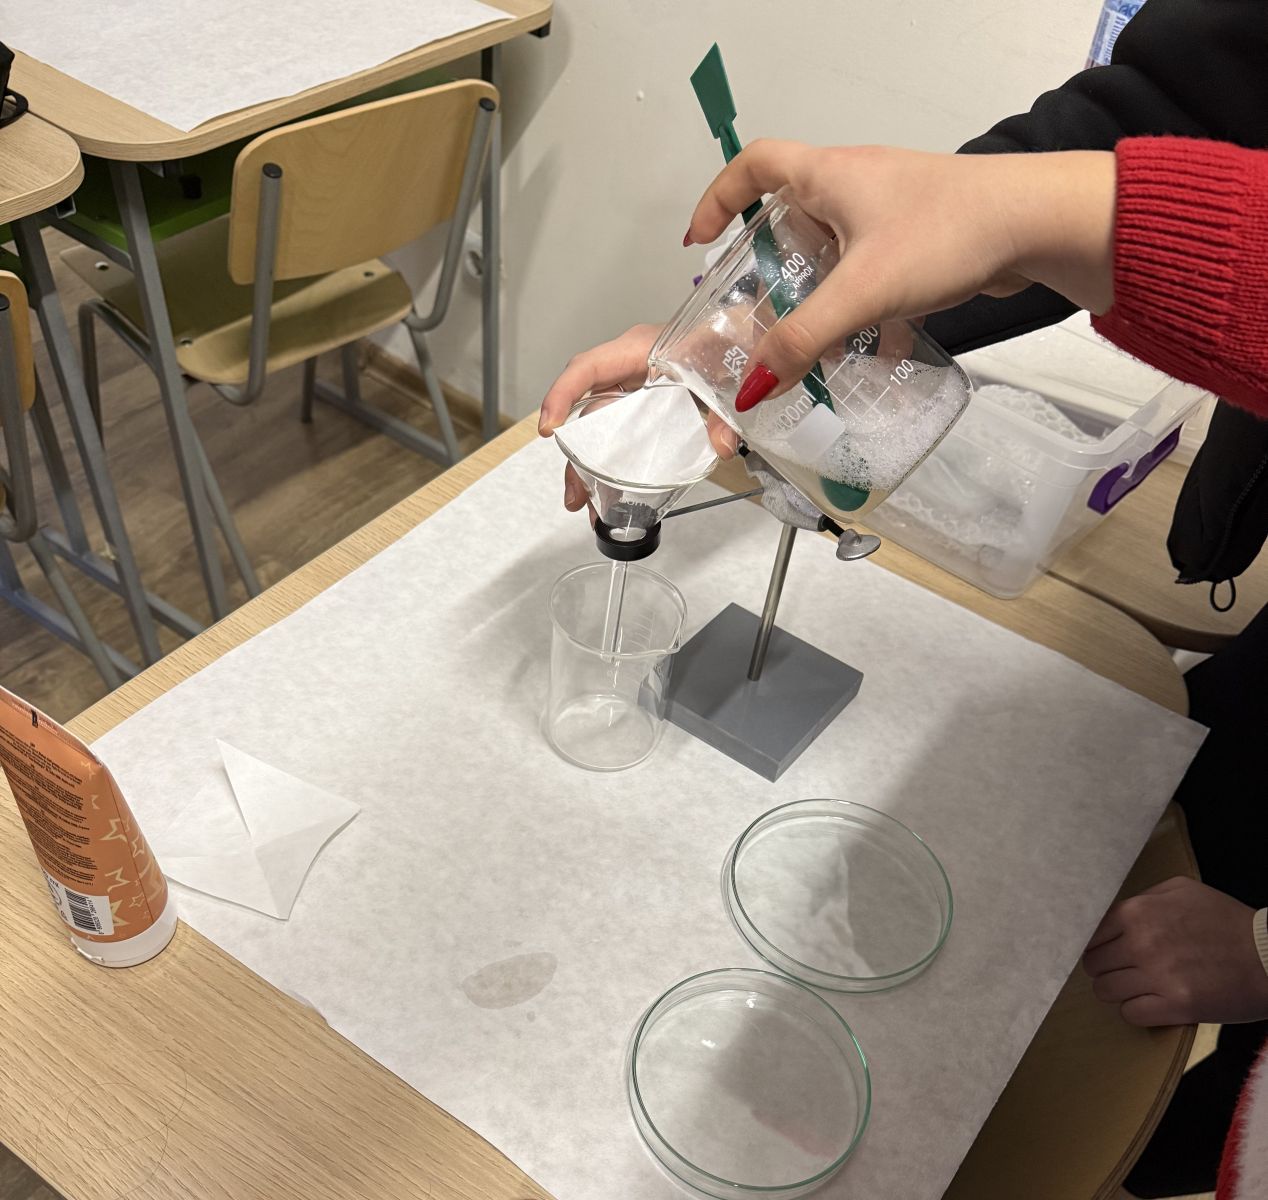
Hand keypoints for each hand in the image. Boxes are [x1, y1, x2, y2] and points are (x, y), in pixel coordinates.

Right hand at [538, 324, 737, 514]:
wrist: (751, 332)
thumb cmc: (731, 332)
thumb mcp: (729, 360)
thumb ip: (725, 404)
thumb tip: (720, 445)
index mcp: (642, 348)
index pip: (589, 368)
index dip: (563, 395)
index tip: (551, 428)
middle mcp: (632, 369)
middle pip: (591, 411)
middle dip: (577, 454)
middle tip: (575, 494)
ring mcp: (640, 390)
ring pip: (605, 429)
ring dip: (593, 466)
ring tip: (588, 505)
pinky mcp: (653, 408)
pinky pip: (626, 435)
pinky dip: (618, 464)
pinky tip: (614, 494)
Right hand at [684, 141, 1116, 409]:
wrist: (1038, 224)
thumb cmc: (947, 232)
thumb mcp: (862, 290)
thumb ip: (802, 340)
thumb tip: (752, 389)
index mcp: (826, 176)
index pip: (753, 166)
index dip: (718, 197)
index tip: (700, 240)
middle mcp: (852, 188)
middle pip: (788, 222)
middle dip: (768, 272)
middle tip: (752, 316)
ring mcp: (888, 215)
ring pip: (832, 257)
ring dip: (817, 299)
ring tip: (805, 344)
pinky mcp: (919, 242)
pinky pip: (872, 278)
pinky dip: (863, 314)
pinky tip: (869, 355)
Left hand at [1082, 877, 1267, 1025]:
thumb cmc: (1227, 920)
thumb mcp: (1182, 890)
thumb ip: (1143, 899)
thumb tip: (1112, 915)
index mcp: (1137, 912)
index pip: (1089, 934)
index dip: (1096, 944)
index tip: (1105, 951)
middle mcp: (1141, 943)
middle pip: (1093, 964)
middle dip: (1105, 968)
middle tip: (1122, 970)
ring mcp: (1157, 976)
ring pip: (1105, 991)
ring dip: (1117, 991)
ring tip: (1136, 987)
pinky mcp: (1176, 1006)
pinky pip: (1130, 1014)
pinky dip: (1136, 1010)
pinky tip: (1151, 1002)